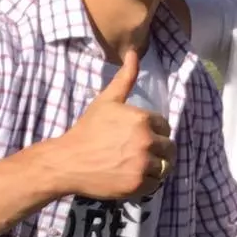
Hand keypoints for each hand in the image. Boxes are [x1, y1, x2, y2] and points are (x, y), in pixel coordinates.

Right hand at [50, 48, 174, 201]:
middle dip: (157, 150)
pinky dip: (146, 182)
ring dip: (154, 167)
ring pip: (164, 167)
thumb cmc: (87, 130)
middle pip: (168, 148)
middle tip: (138, 153)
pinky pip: (155, 184)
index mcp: (142, 119)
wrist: (68, 161)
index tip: (136, 137)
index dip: (153, 132)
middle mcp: (146, 141)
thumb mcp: (107, 101)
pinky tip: (130, 176)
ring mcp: (142, 164)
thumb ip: (125, 77)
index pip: (164, 127)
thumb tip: (134, 52)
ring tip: (137, 165)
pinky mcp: (138, 184)